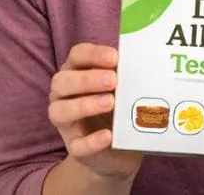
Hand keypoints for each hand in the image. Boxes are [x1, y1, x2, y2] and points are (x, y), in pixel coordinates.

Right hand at [47, 43, 141, 179]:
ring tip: (110, 103)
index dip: (92, 54)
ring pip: (58, 112)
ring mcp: (67, 123)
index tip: (114, 58)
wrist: (122, 149)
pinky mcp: (76, 148)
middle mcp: (64, 95)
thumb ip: (129, 75)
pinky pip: (76, 146)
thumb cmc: (122, 106)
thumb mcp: (127, 87)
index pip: (77, 55)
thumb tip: (144, 62)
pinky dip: (91, 141)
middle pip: (61, 81)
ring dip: (84, 105)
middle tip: (113, 81)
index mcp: (78, 72)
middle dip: (86, 79)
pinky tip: (108, 136)